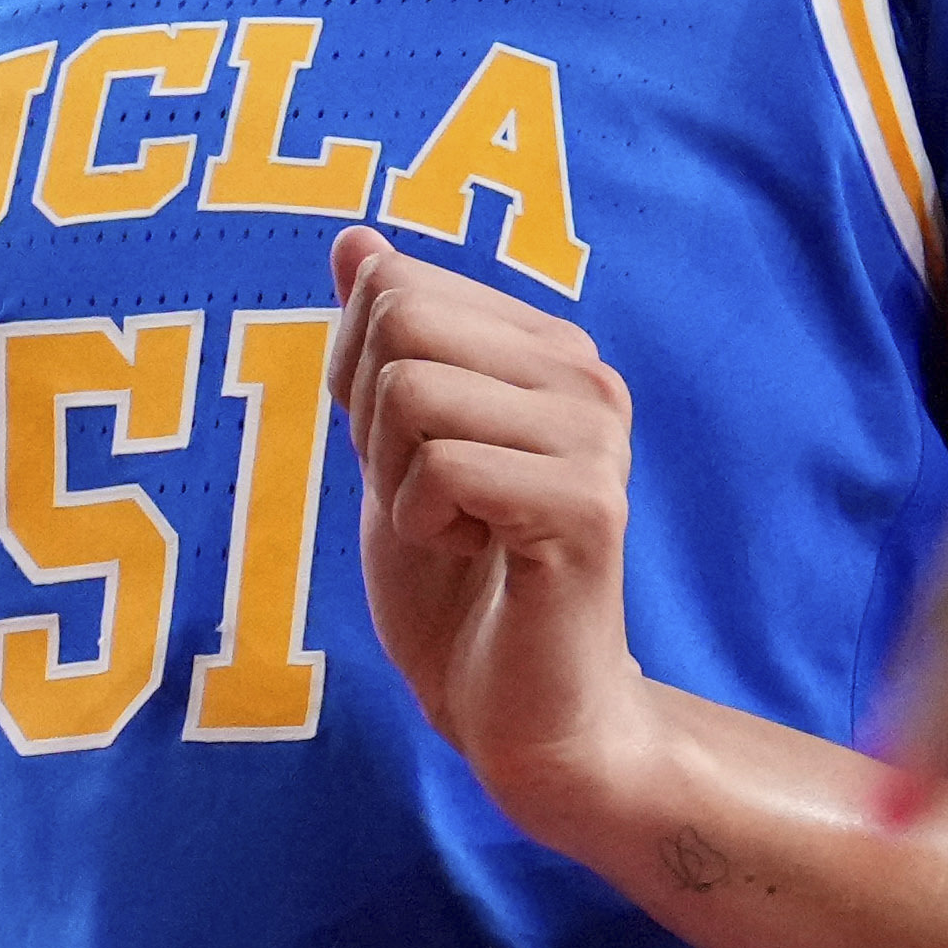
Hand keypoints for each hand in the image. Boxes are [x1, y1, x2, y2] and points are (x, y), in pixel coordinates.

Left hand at [331, 225, 659, 834]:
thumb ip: (380, 342)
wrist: (517, 710)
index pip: (394, 286)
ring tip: (452, 526)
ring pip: (413, 391)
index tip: (407, 453)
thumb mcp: (389, 446)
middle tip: (425, 494)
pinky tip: (473, 554)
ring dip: (395, 477)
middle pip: (400, 322)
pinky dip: (419, 521)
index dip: (358, 377)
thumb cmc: (453, 581)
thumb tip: (354, 237)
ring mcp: (594, 437)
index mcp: (544, 348)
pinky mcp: (587, 505)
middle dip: (371, 420)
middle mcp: (584, 376)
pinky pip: (442, 467)